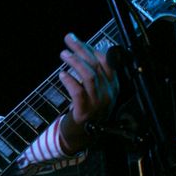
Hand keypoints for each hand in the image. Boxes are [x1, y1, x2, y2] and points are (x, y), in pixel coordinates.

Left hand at [58, 32, 118, 153]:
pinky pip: (79, 92)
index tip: (77, 40)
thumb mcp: (94, 89)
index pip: (106, 61)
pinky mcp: (86, 112)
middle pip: (97, 65)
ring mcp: (99, 103)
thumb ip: (92, 72)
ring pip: (90, 76)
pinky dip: (70, 81)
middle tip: (68, 39)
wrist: (82, 136)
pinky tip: (61, 74)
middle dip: (81, 49)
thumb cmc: (86, 108)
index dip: (91, 48)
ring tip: (63, 54)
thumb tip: (82, 49)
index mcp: (113, 85)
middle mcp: (109, 93)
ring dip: (75, 62)